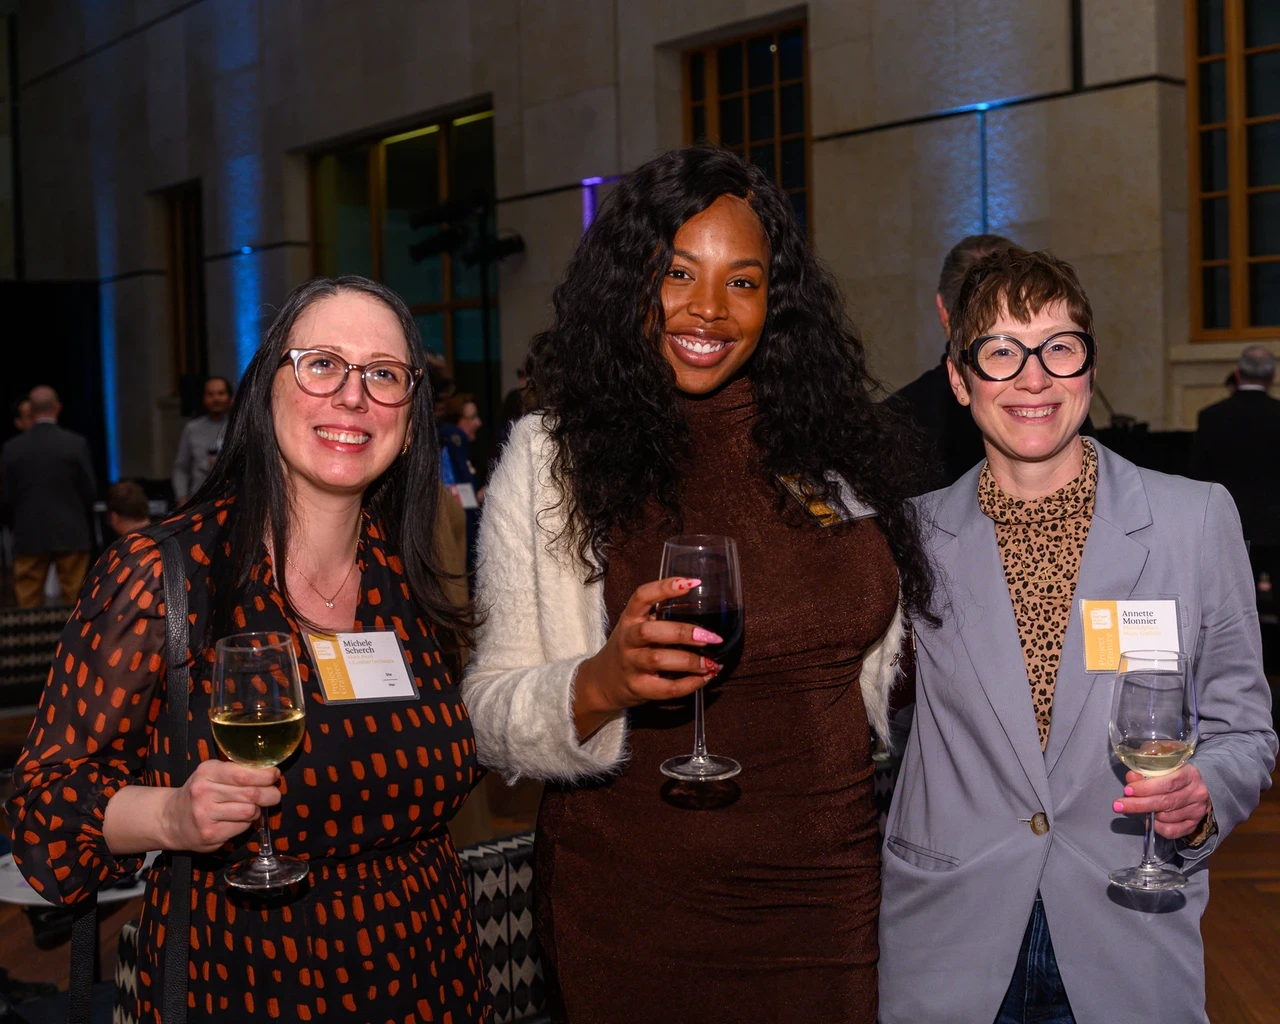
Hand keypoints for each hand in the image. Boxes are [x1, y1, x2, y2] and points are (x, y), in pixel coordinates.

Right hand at [162, 758, 281, 852]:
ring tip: (251, 807)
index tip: (274, 775)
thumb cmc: (199, 793)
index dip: (265, 775)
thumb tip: (270, 773)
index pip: (244, 774)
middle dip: (270, 794)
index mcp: (207, 771)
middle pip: (252, 794)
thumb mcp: (211, 774)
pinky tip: (237, 820)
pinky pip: (242, 827)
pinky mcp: (210, 834)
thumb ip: (236, 771)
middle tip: (274, 794)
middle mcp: (204, 792)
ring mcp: (206, 815)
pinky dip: (246, 823)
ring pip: (250, 811)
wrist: (169, 819)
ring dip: (257, 810)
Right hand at [573, 576, 721, 738]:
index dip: (664, 588)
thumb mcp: (637, 627)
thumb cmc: (630, 648)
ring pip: (658, 659)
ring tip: (712, 662)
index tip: (691, 583)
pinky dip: (689, 684)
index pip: (641, 597)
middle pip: (651, 632)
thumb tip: (705, 610)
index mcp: (630, 619)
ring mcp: (631, 664)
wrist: (604, 682)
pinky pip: (666, 688)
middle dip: (683, 633)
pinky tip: (705, 677)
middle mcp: (628, 639)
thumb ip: (661, 617)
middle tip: (711, 636)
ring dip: (690, 661)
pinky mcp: (639, 688)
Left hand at [1112, 764, 1212, 839]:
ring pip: (1168, 817)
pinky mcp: (1194, 824)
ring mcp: (1197, 810)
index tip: (1127, 790)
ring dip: (1148, 814)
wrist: (1196, 786)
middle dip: (1139, 804)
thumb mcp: (1161, 766)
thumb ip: (1145, 770)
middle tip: (1119, 805)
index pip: (1167, 783)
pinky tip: (1149, 820)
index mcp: (1190, 774)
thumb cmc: (1173, 774)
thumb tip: (1132, 778)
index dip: (1146, 788)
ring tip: (1134, 808)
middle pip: (1166, 802)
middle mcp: (1197, 793)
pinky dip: (1158, 827)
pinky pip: (1173, 831)